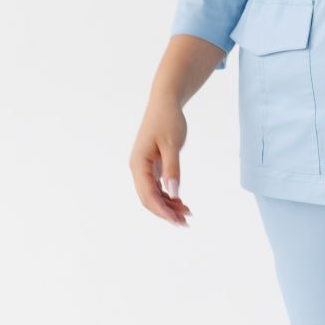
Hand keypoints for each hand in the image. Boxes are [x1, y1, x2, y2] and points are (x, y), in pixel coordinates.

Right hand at [129, 97, 192, 226]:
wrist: (165, 102)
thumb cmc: (168, 120)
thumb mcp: (172, 144)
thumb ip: (172, 168)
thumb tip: (173, 192)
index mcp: (138, 164)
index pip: (147, 194)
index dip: (162, 210)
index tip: (177, 220)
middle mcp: (138, 168)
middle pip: (148, 198)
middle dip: (165, 212)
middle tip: (186, 221)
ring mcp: (144, 168)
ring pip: (153, 194)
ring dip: (168, 205)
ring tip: (187, 213)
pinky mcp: (151, 166)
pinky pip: (157, 186)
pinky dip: (168, 195)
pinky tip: (180, 202)